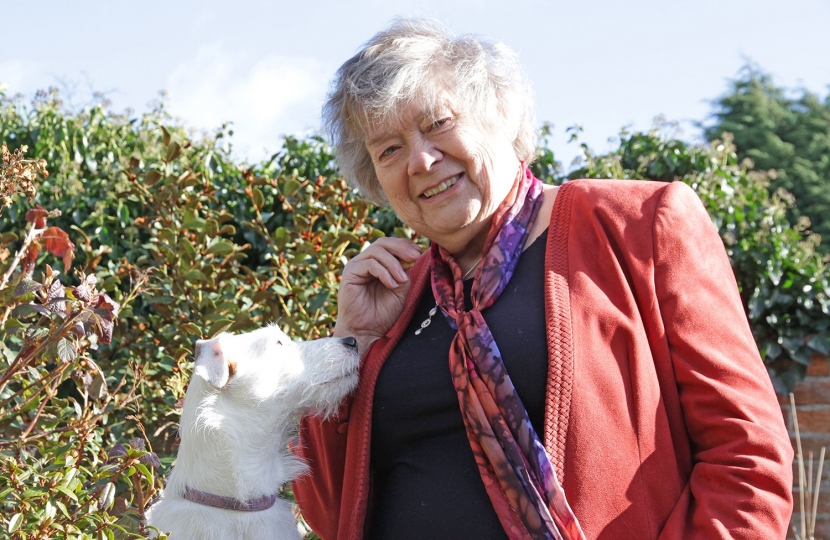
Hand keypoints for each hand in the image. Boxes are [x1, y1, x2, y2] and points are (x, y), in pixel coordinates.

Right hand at [333, 237, 421, 354]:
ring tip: (402, 279)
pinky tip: (392, 284)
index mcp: (377, 263)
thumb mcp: (400, 290)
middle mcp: (365, 261)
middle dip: (401, 248)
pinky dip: (384, 272)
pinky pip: (369, 264)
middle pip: (382, 243)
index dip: (405, 245)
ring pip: (376, 251)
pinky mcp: (350, 273)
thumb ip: (404, 272)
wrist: (366, 332)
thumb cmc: (382, 314)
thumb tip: (412, 256)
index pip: (390, 245)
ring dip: (394, 263)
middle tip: (414, 256)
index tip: (419, 252)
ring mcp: (356, 266)